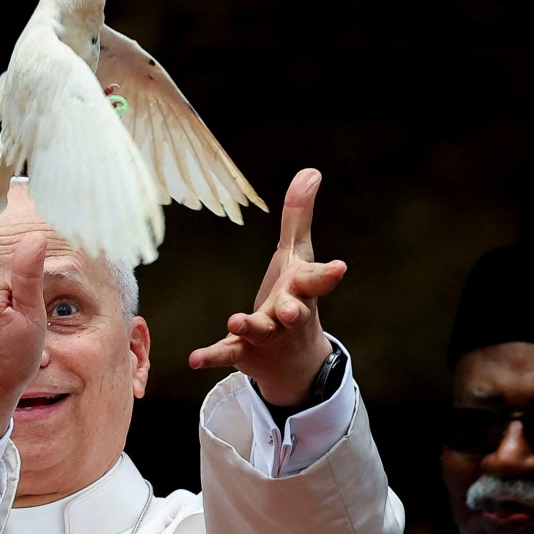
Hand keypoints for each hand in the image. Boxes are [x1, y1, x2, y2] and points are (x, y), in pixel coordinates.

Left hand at [188, 168, 346, 406]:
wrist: (295, 362)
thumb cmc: (295, 297)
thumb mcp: (297, 257)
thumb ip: (299, 216)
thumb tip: (311, 170)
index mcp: (302, 292)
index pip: (316, 281)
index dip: (327, 275)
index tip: (339, 267)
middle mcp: (288, 316)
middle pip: (294, 313)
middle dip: (293, 311)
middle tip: (290, 310)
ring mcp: (266, 336)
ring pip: (259, 332)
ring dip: (248, 326)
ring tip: (235, 321)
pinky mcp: (243, 352)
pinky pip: (227, 353)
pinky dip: (212, 355)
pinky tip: (194, 358)